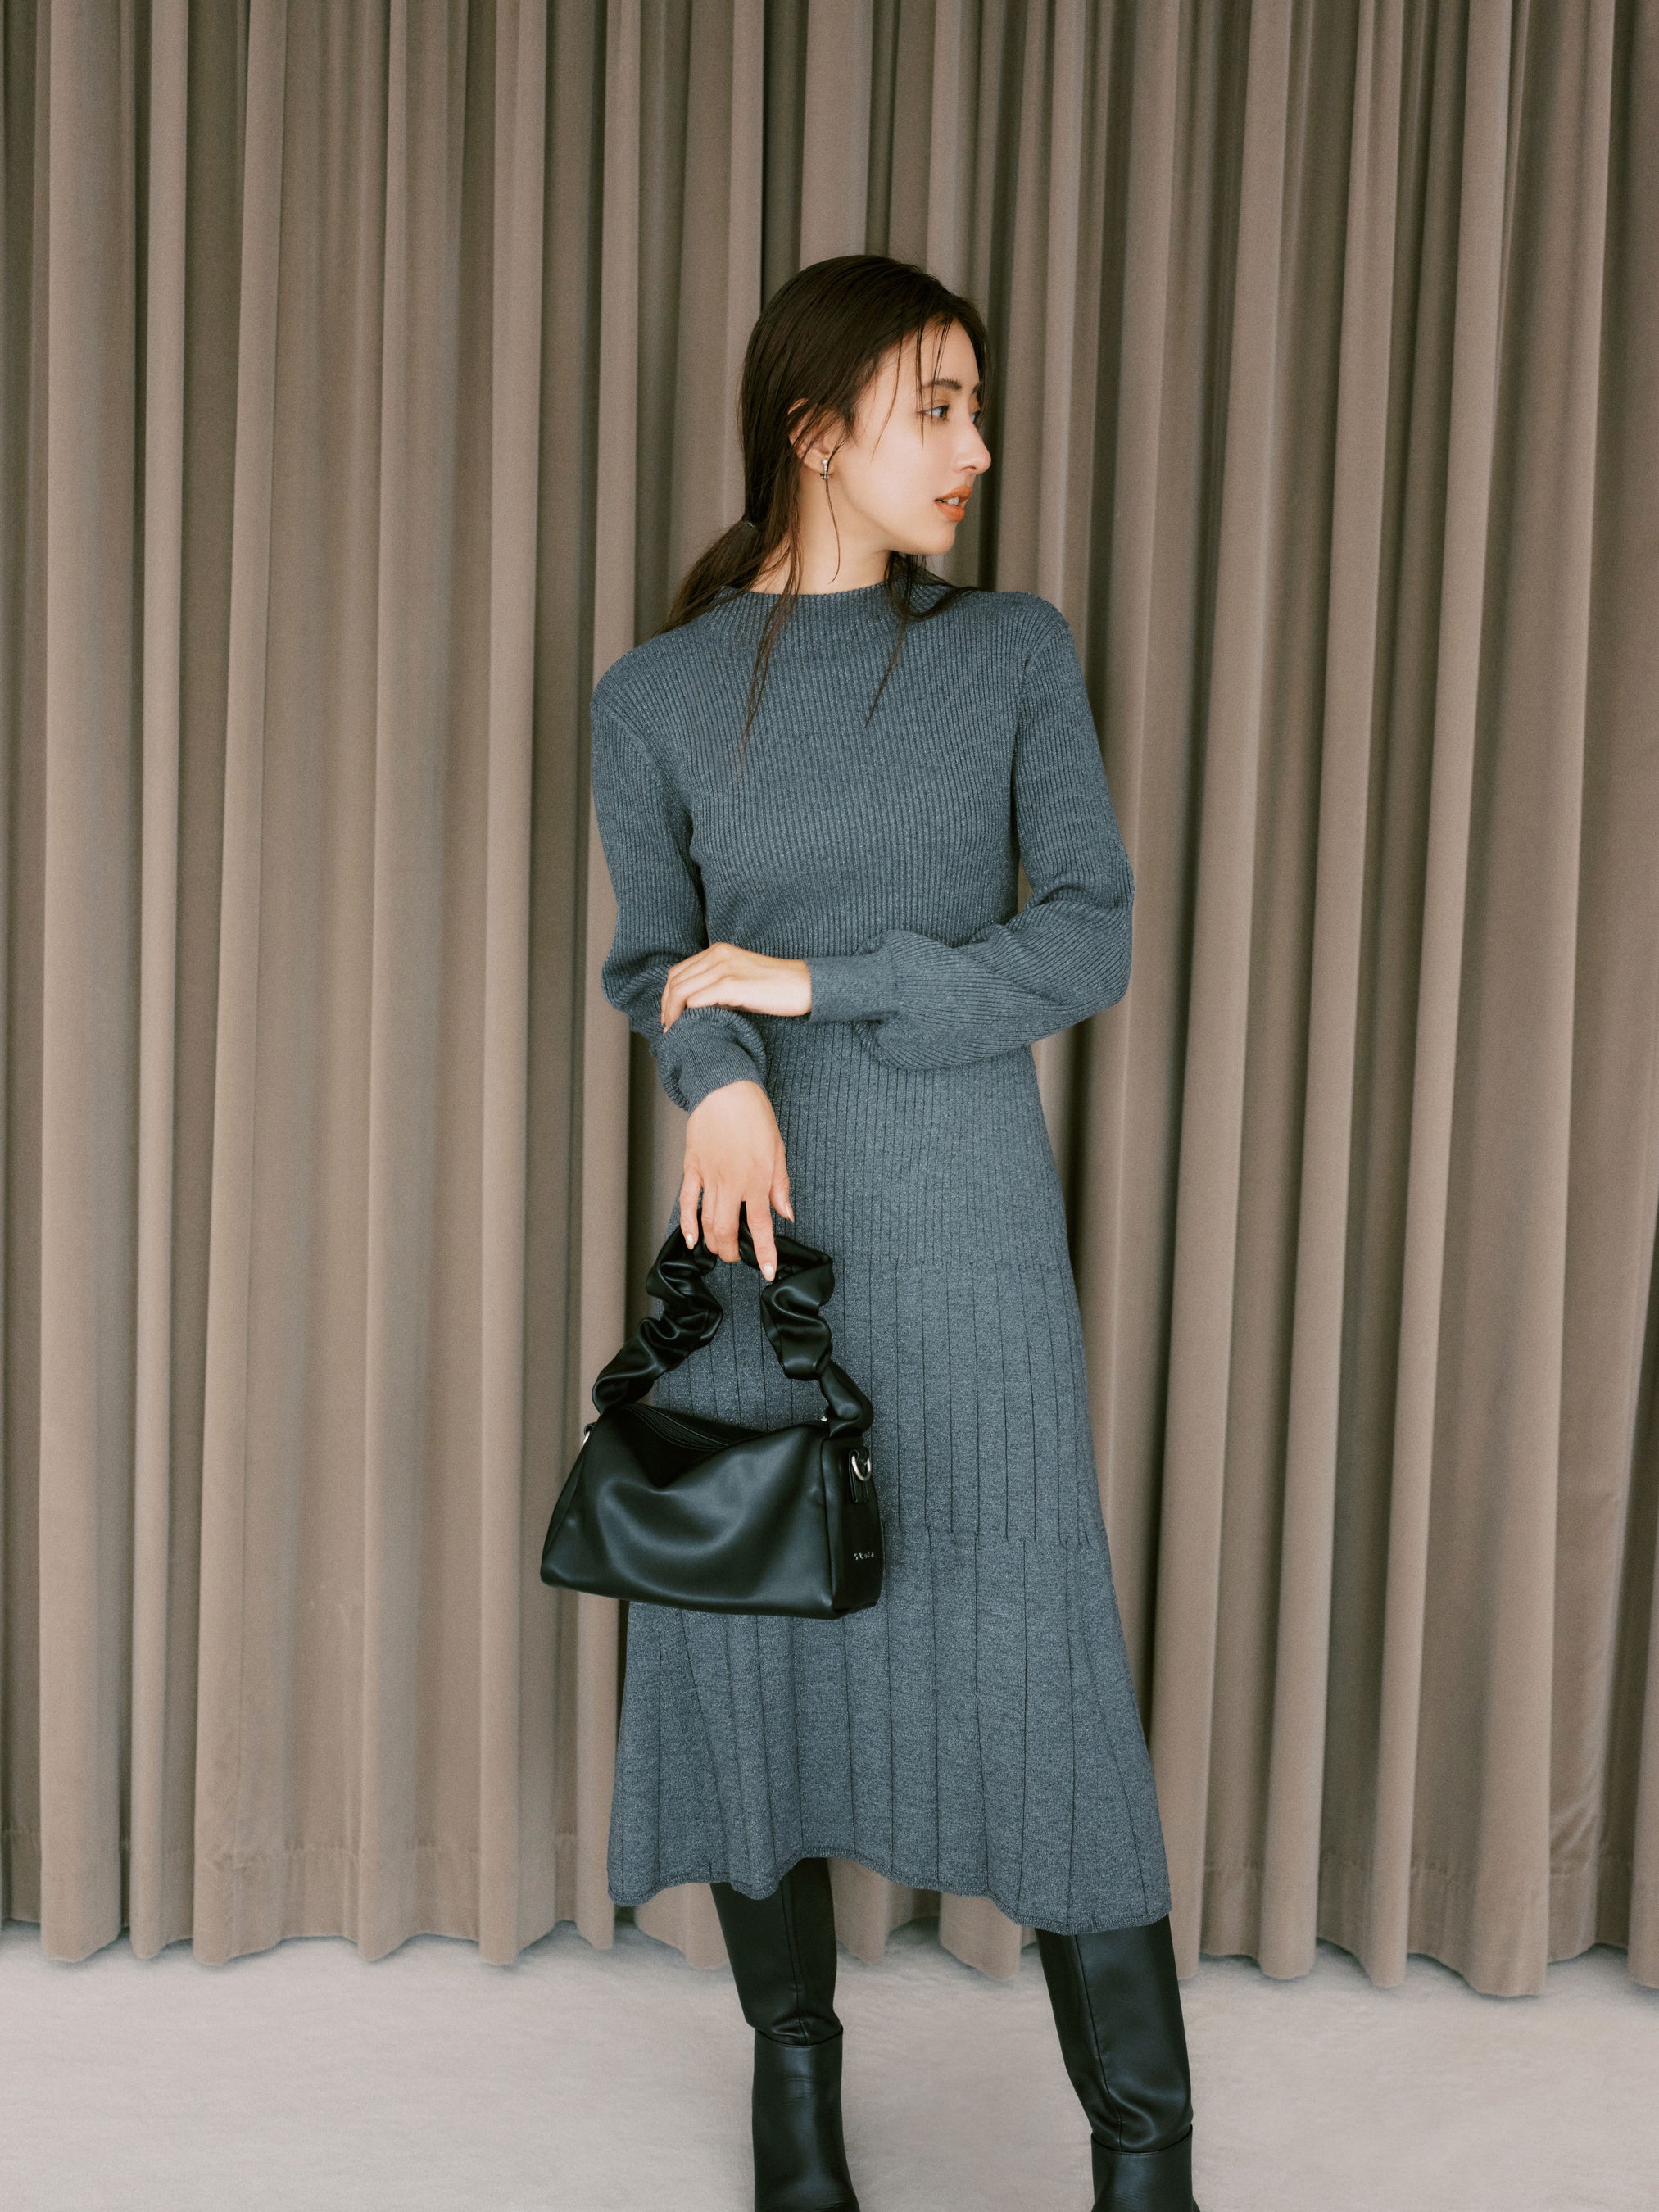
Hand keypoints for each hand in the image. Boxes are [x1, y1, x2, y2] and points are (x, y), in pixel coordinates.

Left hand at [661, 944, 811, 1028]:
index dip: (667, 995)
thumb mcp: (739, 978)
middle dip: (665, 1007)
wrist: (804, 985)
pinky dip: (688, 1015)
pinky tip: (689, 1029)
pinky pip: (698, 999)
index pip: (678, 971)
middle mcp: (717, 955)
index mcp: (717, 951)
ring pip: (681, 991)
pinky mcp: (732, 984)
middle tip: (667, 1028)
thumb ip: (716, 984)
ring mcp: (724, 968)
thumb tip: (692, 1005)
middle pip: (675, 981)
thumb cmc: (774, 987)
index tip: (668, 1015)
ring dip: (672, 1014)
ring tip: (673, 1032)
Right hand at [680, 1080, 793, 1279]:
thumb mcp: (778, 1149)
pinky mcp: (692, 1168)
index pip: (762, 1226)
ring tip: (719, 1250)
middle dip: (731, 1252)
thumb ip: (780, 1186)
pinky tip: (691, 1239)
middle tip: (736, 1258)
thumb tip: (786, 1214)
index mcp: (758, 1179)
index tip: (767, 1271)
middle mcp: (732, 1182)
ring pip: (707, 1221)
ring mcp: (709, 1176)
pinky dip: (687, 1224)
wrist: (725, 1089)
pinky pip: (686, 1202)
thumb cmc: (754, 1115)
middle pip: (728, 1230)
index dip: (764, 1253)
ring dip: (712, 1242)